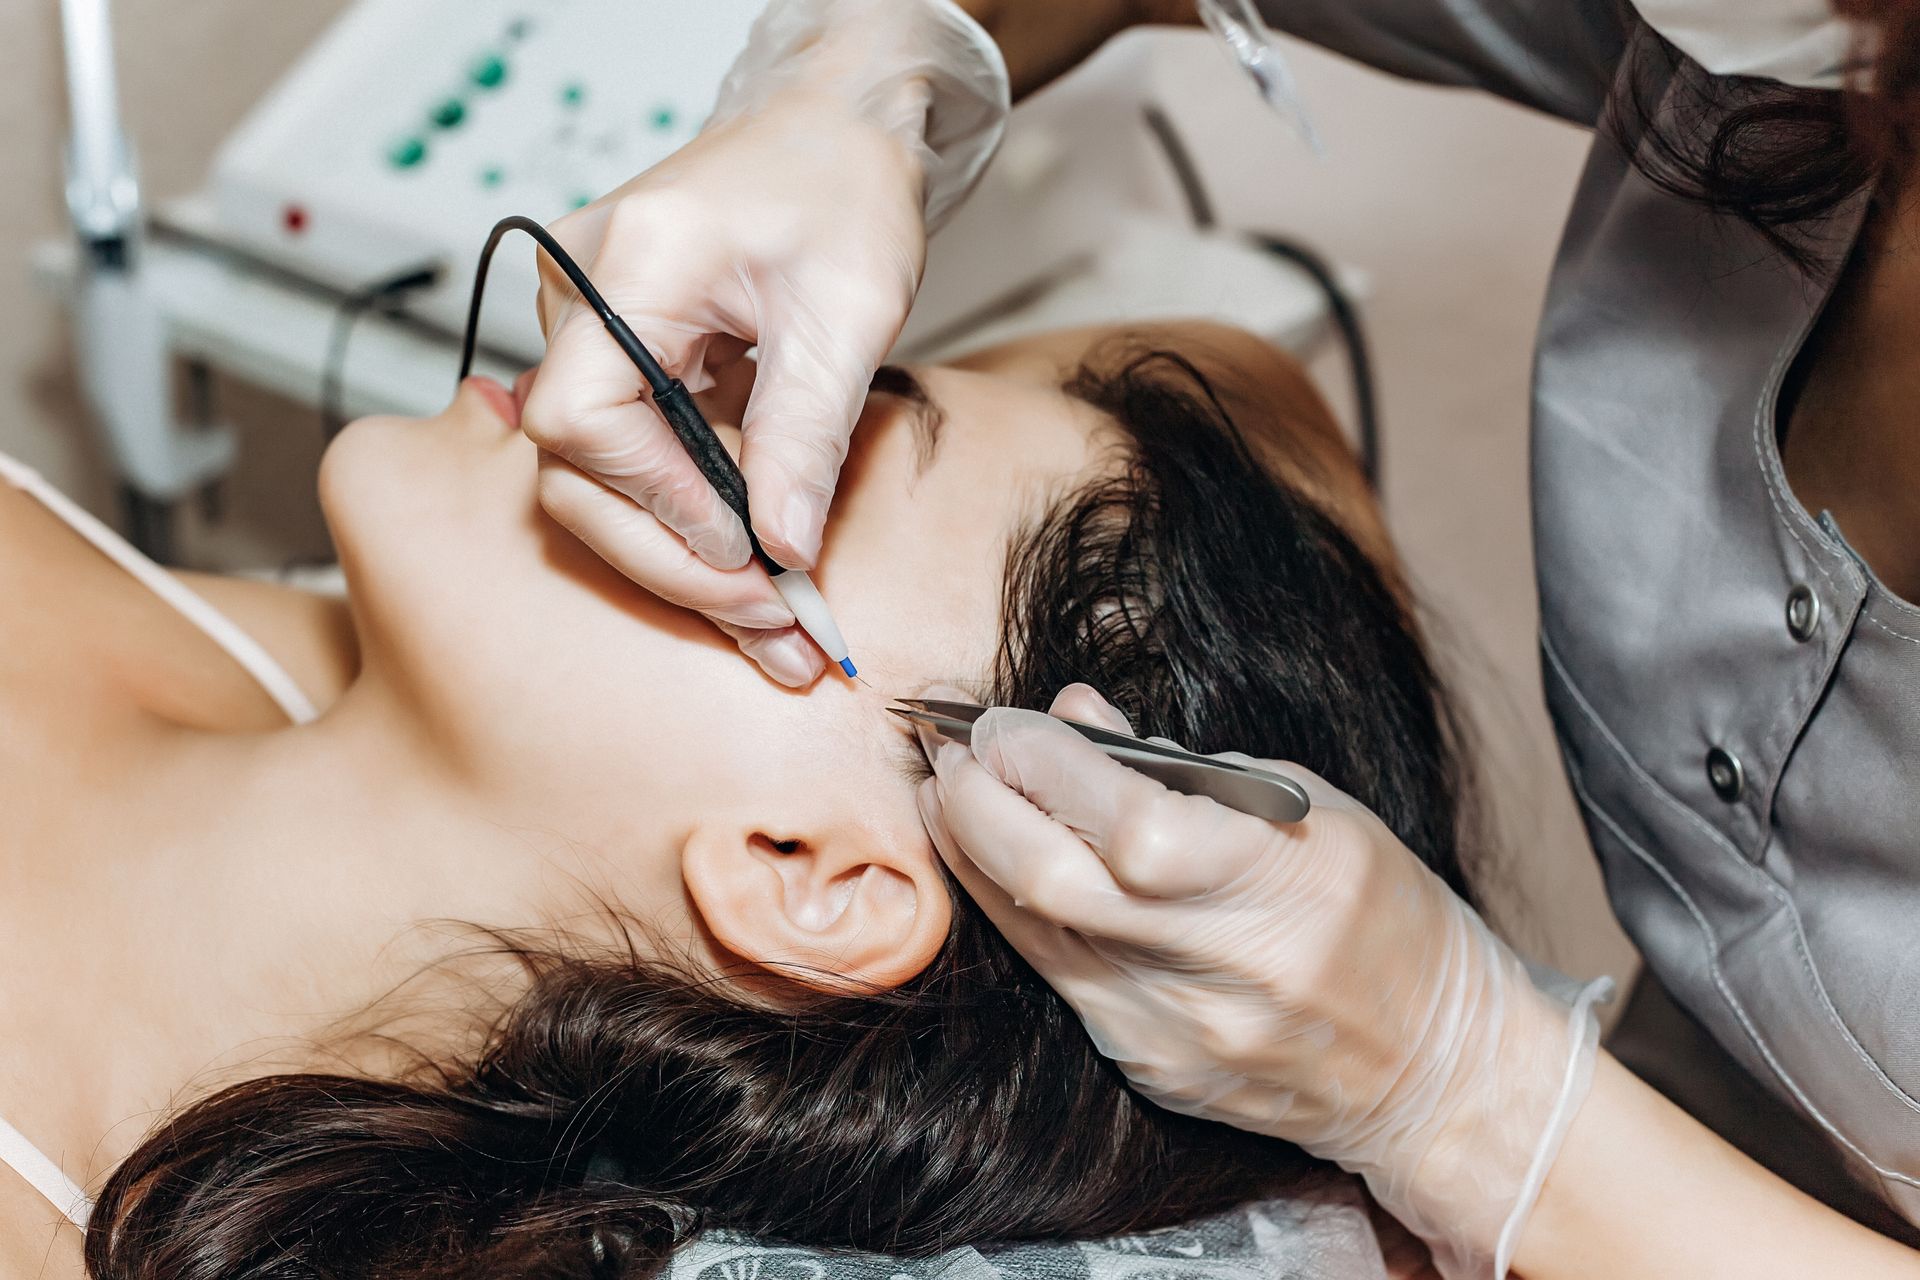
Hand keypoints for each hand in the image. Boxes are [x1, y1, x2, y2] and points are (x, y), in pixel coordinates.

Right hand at [520, 0, 1006, 687]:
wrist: (837, 134)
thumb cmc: (840, 187)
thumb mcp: (847, 312)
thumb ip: (806, 434)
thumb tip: (781, 548)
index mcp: (626, 264)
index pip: (581, 420)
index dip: (658, 502)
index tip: (745, 551)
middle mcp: (582, 296)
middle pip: (574, 472)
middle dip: (674, 562)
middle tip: (774, 623)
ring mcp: (590, 329)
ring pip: (596, 482)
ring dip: (684, 560)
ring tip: (776, 621)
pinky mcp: (620, 357)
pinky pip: (632, 458)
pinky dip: (693, 521)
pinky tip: (756, 573)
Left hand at [915, 684, 1606, 1279]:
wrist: (1435, 1069)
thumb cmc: (1381, 914)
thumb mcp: (1307, 809)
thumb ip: (1180, 766)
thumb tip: (1073, 713)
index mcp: (1280, 886)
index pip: (1126, 822)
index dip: (1042, 764)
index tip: (1005, 724)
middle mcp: (1220, 969)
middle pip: (1050, 882)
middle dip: (977, 803)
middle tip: (953, 750)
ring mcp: (1173, 1031)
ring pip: (1032, 932)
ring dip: (973, 852)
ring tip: (951, 791)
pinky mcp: (1147, 1066)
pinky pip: (1055, 975)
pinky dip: (1015, 908)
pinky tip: (997, 861)